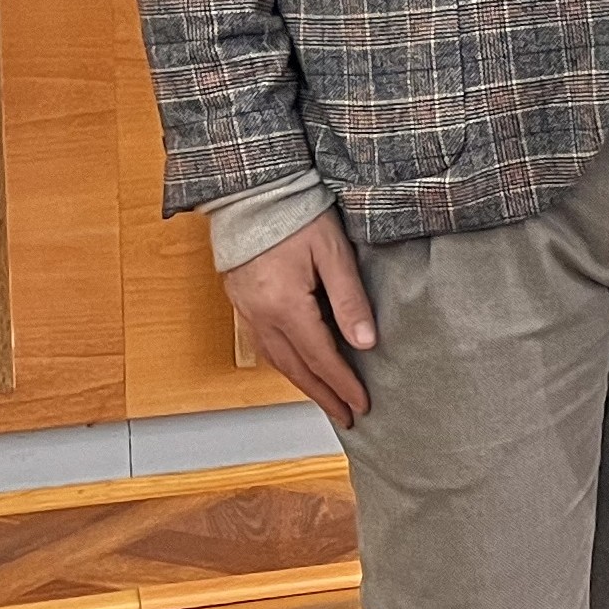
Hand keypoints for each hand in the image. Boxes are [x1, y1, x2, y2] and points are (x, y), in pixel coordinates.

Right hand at [221, 208, 377, 427]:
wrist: (252, 191)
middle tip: (348, 417)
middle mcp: (261, 315)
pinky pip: (265, 345)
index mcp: (285, 305)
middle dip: (324, 395)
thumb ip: (350, 300)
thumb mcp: (334, 252)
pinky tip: (300, 368)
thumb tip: (366, 343)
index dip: (343, 384)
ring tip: (327, 400)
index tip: (362, 404)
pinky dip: (286, 364)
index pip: (321, 357)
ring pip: (277, 360)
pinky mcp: (242, 302)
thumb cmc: (297, 214)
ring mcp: (247, 310)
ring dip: (304, 384)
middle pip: (296, 368)